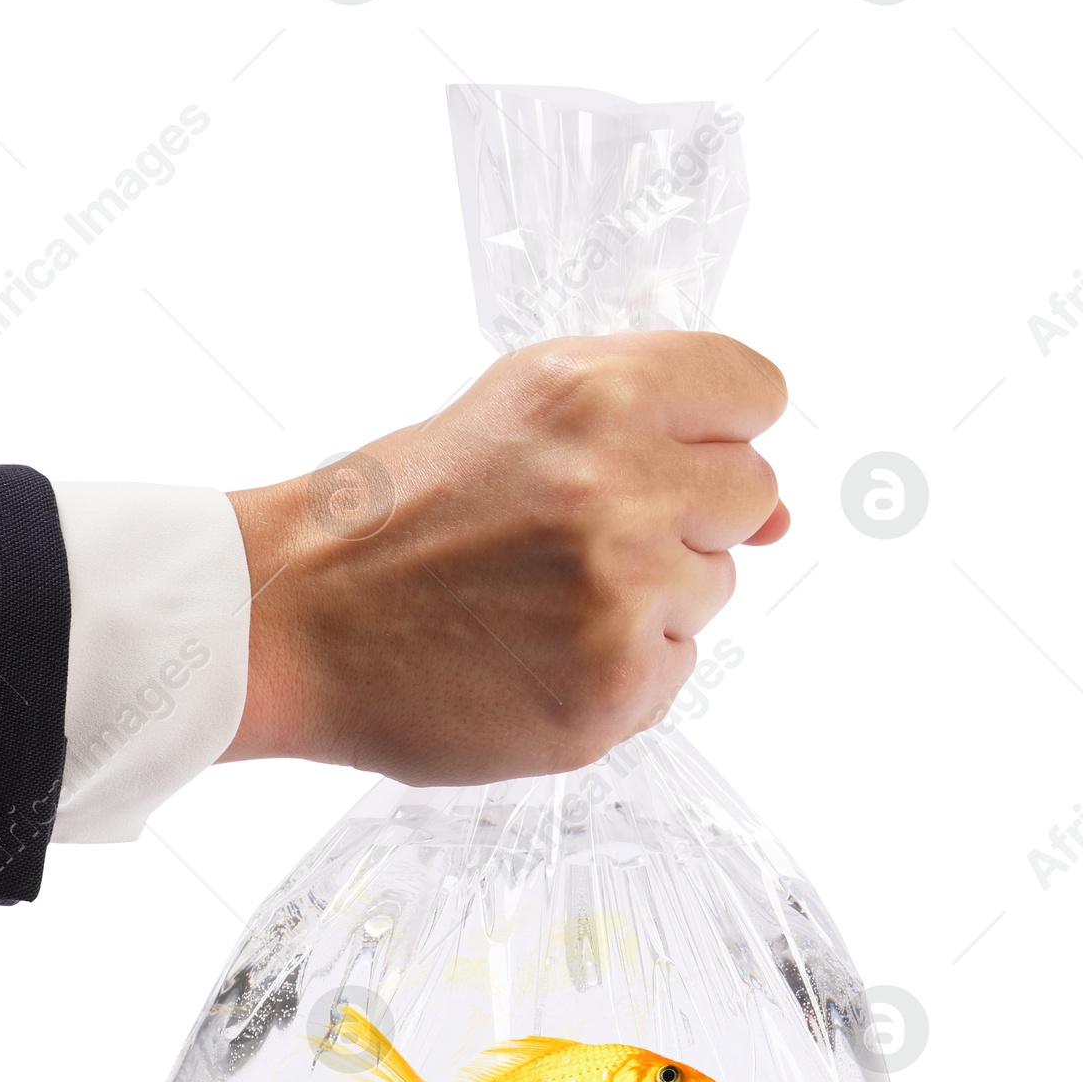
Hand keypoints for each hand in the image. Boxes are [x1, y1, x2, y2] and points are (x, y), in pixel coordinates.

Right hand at [220, 331, 788, 783]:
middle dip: (685, 515)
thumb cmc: (402, 513)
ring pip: (715, 588)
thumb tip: (784, 516)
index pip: (757, 392)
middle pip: (752, 495)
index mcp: (597, 395)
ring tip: (545, 599)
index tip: (672, 454)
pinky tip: (544, 654)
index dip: (718, 427)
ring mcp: (624, 595)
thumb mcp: (519, 414)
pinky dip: (623, 668)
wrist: (298, 620)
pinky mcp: (616, 689)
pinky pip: (677, 669)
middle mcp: (621, 488)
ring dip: (652, 597)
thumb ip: (657, 425)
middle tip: (582, 536)